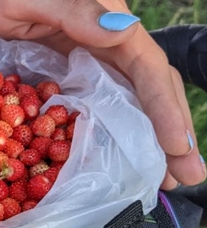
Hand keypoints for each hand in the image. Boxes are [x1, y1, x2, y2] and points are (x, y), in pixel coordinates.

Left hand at [0, 0, 206, 189]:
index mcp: (103, 17)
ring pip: (129, 102)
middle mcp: (105, 40)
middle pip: (149, 88)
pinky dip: (114, 136)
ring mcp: (88, 60)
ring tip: (167, 181)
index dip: (164, 107)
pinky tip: (123, 162)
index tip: (177, 146)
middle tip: (188, 177)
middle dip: (171, 132)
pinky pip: (99, 108)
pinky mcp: (68, 77)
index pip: (146, 66)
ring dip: (148, 141)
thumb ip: (73, 10)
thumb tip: (120, 31)